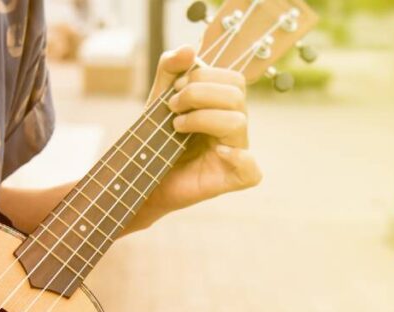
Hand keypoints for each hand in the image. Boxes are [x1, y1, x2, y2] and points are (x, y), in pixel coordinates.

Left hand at [130, 46, 261, 231]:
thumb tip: (191, 49)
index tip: (175, 88)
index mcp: (224, 107)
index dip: (204, 76)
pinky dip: (238, 158)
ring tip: (177, 127)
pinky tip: (216, 152)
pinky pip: (252, 170)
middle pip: (237, 96)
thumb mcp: (158, 97)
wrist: (141, 178)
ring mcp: (235, 153)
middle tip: (172, 107)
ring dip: (203, 118)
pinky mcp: (230, 179)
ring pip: (238, 122)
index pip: (233, 79)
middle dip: (199, 93)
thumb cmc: (155, 140)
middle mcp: (234, 127)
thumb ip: (170, 68)